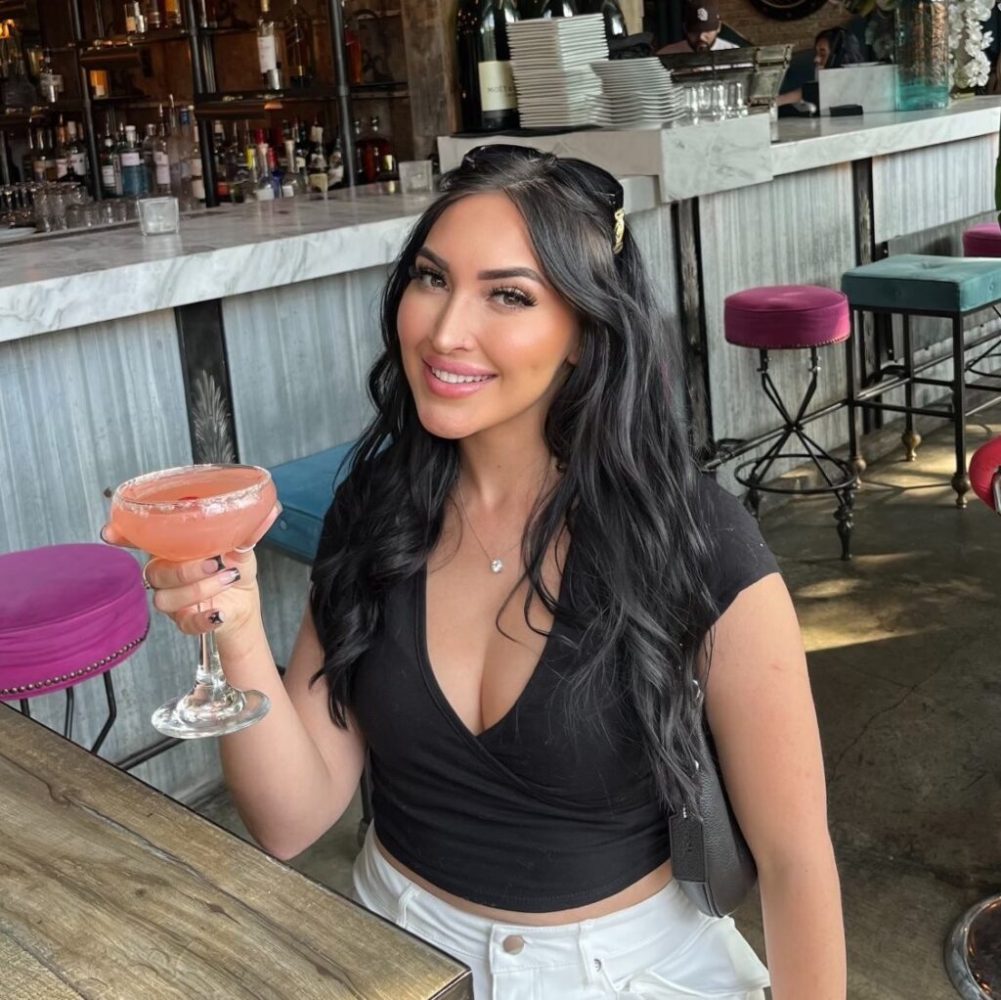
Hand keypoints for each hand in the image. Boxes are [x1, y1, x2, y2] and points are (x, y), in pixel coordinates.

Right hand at [100, 502, 281, 637]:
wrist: (245, 604)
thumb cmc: (234, 567)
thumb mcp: (242, 547)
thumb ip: (247, 532)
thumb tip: (267, 511)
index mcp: (174, 548)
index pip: (140, 540)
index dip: (122, 536)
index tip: (111, 533)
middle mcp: (167, 572)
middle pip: (154, 572)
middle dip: (183, 569)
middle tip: (213, 563)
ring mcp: (173, 598)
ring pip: (165, 598)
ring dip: (198, 590)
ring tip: (226, 579)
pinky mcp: (185, 620)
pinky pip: (184, 623)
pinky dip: (203, 619)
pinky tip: (219, 612)